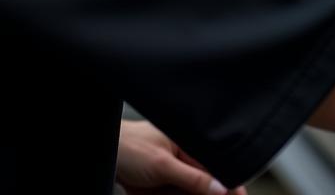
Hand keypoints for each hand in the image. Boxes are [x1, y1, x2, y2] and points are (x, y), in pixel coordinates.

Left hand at [115, 119, 246, 194]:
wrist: (103, 154)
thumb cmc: (129, 147)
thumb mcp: (163, 164)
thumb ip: (193, 177)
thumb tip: (221, 187)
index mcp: (189, 145)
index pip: (217, 166)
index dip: (232, 182)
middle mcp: (184, 161)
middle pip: (208, 184)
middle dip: (217, 193)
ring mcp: (173, 178)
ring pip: (195, 193)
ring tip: (191, 193)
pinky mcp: (162, 191)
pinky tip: (180, 194)